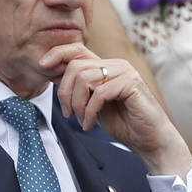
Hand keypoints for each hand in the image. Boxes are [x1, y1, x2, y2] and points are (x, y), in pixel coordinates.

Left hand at [42, 43, 191, 176]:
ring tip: (82, 121)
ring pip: (85, 79)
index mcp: (106, 66)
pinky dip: (89, 112)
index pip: (77, 49)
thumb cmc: (123, 123)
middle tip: (67, 113)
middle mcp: (116, 65)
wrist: (150, 141)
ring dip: (78, 105)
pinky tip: (89, 124)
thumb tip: (51, 73)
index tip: (41, 66)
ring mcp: (125, 73)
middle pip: (75, 66)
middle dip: (64, 92)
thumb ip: (78, 87)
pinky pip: (99, 93)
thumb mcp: (92, 103)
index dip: (57, 54)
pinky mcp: (131, 84)